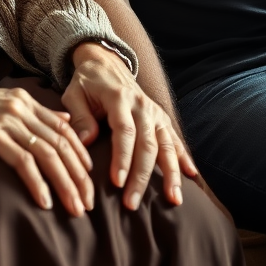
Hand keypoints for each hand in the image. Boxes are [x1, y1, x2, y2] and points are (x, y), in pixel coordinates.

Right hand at [0, 81, 93, 215]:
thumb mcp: (2, 104)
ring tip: (74, 208)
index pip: (65, 128)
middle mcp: (20, 107)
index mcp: (25, 100)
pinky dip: (36, 182)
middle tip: (89, 203)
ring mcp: (5, 119)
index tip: (90, 180)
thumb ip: (34, 113)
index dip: (81, 155)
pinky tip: (44, 202)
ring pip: (47, 154)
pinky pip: (21, 160)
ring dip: (64, 184)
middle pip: (61, 143)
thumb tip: (65, 119)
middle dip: (79, 176)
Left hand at [62, 42, 197, 210]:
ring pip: (166, 144)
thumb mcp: (74, 94)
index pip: (124, 131)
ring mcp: (154, 111)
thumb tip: (85, 143)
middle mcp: (141, 105)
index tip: (117, 182)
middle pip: (147, 143)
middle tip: (132, 203)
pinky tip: (192, 176)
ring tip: (173, 199)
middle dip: (141, 176)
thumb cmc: (87, 83)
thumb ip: (79, 117)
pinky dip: (184, 157)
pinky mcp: (161, 117)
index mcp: (119, 98)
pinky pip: (175, 138)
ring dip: (170, 173)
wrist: (106, 62)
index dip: (122, 157)